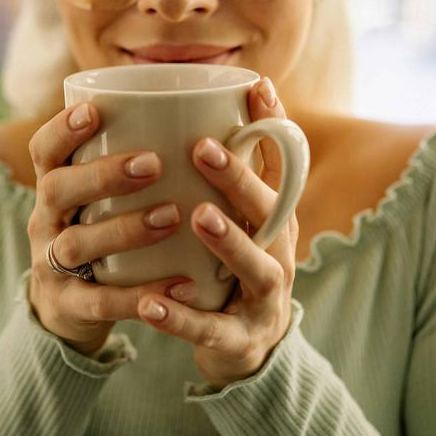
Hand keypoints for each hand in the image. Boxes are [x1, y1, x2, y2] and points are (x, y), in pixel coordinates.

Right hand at [26, 102, 198, 356]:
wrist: (71, 310)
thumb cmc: (103, 232)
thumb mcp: (102, 198)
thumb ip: (133, 159)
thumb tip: (212, 104)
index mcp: (54, 187)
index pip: (44, 150)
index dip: (62, 129)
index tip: (94, 110)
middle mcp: (45, 221)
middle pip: (57, 189)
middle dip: (103, 174)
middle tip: (153, 164)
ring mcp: (52, 266)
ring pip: (77, 244)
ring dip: (124, 229)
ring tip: (172, 217)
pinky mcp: (70, 306)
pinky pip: (102, 301)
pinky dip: (141, 294)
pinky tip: (183, 284)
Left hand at [137, 77, 298, 389]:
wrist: (244, 349)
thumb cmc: (230, 267)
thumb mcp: (236, 219)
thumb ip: (220, 172)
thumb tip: (193, 104)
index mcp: (276, 219)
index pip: (286, 167)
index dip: (275, 127)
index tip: (257, 86)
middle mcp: (279, 253)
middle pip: (271, 212)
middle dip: (240, 178)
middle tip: (201, 147)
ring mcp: (264, 298)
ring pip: (255, 268)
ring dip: (229, 241)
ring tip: (197, 216)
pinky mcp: (239, 340)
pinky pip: (209, 329)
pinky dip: (179, 318)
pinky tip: (148, 304)